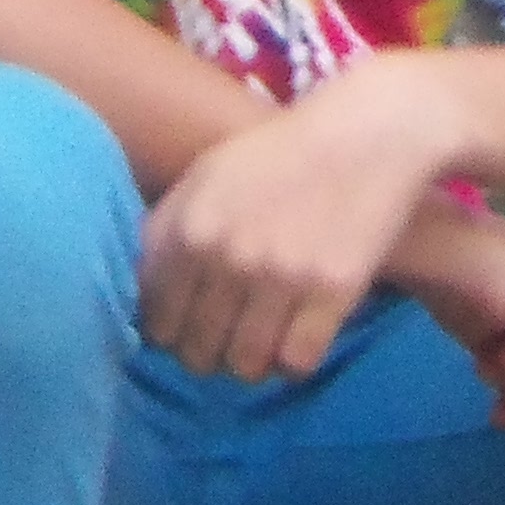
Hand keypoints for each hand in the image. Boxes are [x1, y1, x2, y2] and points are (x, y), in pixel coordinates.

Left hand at [140, 57, 459, 383]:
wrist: (362, 139)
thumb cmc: (277, 155)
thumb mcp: (205, 179)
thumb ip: (169, 230)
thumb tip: (142, 290)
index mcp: (188, 228)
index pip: (155, 317)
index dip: (166, 333)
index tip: (184, 331)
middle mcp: (227, 257)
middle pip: (197, 349)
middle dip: (206, 356)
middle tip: (222, 346)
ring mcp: (280, 278)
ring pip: (246, 365)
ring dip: (249, 365)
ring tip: (258, 348)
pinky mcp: (331, 294)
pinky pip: (297, 362)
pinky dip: (291, 363)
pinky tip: (295, 343)